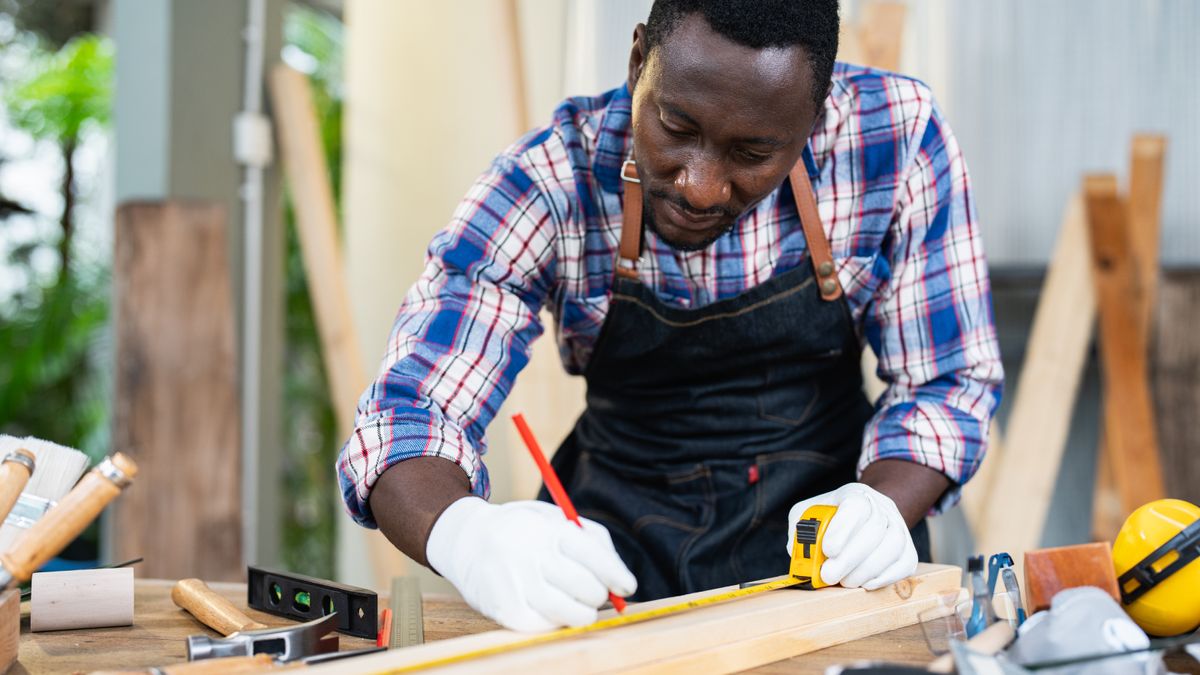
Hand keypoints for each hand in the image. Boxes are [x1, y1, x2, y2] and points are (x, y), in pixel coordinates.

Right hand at [426, 497, 636, 631]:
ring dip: (582, 613)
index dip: (615, 574)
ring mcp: (514, 583)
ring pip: (566, 612)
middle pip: (583, 586)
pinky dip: (556, 622)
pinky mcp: (503, 608)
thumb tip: (621, 580)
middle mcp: (529, 554)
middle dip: (598, 594)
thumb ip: (593, 541)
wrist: (468, 540)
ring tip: (581, 607)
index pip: (591, 554)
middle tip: (596, 593)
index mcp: (546, 529)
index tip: (627, 586)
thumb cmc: (525, 531)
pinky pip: (543, 626)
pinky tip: (554, 611)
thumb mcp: (556, 519)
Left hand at [786, 483, 917, 590]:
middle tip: (828, 576)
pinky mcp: (908, 550)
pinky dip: (884, 577)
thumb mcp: (809, 514)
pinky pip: (905, 563)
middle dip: (850, 558)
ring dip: (867, 569)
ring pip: (893, 546)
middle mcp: (882, 507)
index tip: (828, 550)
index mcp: (856, 494)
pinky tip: (865, 584)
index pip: (856, 505)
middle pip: (875, 529)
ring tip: (845, 582)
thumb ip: (799, 529)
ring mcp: (899, 528)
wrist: (866, 518)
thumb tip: (797, 552)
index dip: (843, 529)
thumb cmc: (831, 519)